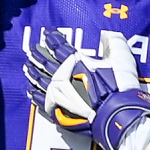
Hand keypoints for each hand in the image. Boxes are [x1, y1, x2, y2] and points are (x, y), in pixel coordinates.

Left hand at [23, 28, 149, 149]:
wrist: (116, 115)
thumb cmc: (119, 87)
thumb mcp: (122, 59)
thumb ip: (114, 43)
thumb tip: (107, 34)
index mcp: (76, 62)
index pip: (60, 47)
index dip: (52, 39)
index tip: (46, 34)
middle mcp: (64, 76)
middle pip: (46, 63)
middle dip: (38, 56)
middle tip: (31, 50)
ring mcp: (58, 94)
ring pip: (41, 80)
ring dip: (33, 73)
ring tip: (27, 67)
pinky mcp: (58, 109)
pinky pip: (42, 100)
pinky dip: (35, 95)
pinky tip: (30, 91)